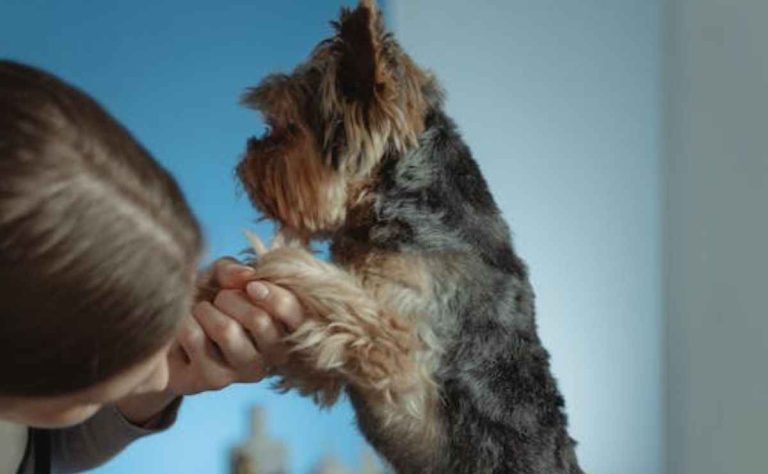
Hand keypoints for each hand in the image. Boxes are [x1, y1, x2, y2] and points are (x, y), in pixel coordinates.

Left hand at [167, 257, 305, 395]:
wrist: (170, 333)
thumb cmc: (205, 301)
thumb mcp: (219, 278)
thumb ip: (233, 270)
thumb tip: (246, 275)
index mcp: (284, 329)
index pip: (295, 316)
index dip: (274, 296)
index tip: (251, 286)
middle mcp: (271, 356)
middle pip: (260, 320)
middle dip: (230, 298)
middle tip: (218, 300)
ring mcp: (243, 372)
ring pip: (226, 330)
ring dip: (205, 311)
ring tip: (200, 314)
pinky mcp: (213, 380)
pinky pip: (195, 337)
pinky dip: (185, 322)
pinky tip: (185, 331)